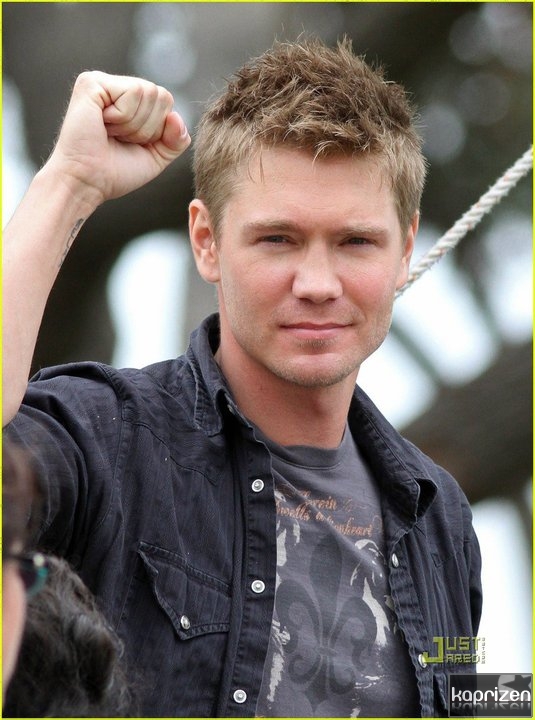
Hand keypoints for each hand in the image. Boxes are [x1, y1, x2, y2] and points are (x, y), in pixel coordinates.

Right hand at [45, 71, 190, 206]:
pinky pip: (133, 92)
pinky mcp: (92, 82)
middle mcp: (117, 88)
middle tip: (120, 138)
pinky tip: (102, 124)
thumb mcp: (157, 157)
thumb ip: (177, 139)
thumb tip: (176, 116)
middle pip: (162, 95)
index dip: (158, 130)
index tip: (132, 143)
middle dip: (148, 128)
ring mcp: (103, 83)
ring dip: (134, 124)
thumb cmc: (116, 172)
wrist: (89, 183)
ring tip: (110, 133)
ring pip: (149, 92)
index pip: (167, 102)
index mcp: (131, 103)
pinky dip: (123, 117)